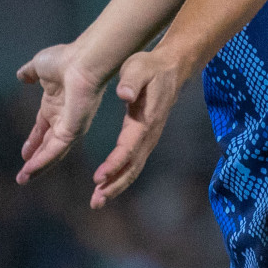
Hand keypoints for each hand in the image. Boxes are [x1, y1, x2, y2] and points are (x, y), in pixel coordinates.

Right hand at [16, 43, 108, 184]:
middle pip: (47, 144)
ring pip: (52, 152)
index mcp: (56, 103)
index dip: (34, 140)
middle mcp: (64, 117)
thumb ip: (30, 73)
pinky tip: (30, 170)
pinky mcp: (73, 131)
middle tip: (23, 175)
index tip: (24, 153)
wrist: (82, 59)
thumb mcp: (39, 66)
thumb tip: (21, 76)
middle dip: (35, 159)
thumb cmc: (65, 59)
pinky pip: (56, 151)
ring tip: (23, 179)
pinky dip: (42, 161)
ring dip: (37, 166)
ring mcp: (70, 126)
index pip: (43, 127)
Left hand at [90, 48, 187, 208]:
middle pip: (132, 167)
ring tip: (97, 201)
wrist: (172, 68)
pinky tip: (107, 185)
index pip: (129, 148)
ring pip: (133, 168)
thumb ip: (131, 80)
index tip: (98, 177)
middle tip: (96, 201)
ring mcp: (149, 139)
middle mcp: (149, 134)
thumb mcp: (138, 66)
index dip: (114, 164)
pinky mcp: (145, 138)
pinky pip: (133, 163)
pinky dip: (120, 177)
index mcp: (145, 120)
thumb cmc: (150, 67)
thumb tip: (124, 94)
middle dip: (114, 185)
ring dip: (116, 186)